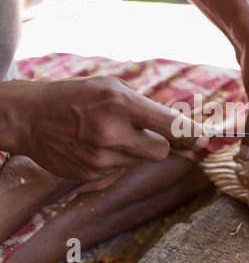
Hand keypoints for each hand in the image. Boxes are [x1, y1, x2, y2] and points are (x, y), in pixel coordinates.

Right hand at [6, 76, 207, 180]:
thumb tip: (181, 130)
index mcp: (120, 102)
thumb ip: (147, 108)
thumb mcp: (112, 88)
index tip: (204, 140)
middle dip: (160, 143)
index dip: (191, 134)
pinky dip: (115, 159)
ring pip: (139, 160)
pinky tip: (95, 145)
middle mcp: (112, 132)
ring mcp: (100, 157)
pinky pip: (119, 169)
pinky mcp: (90, 174)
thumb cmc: (77, 96)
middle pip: (161, 150)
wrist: (29, 116)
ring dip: (134, 149)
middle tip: (147, 133)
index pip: (170, 124)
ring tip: (109, 134)